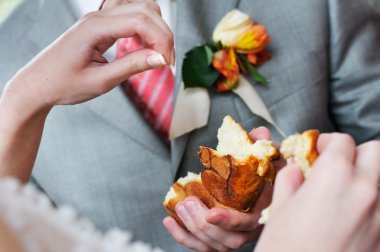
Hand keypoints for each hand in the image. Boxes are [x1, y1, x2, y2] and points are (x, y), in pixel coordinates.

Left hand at [0, 0, 173, 181]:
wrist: (38, 84)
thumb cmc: (63, 84)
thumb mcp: (101, 81)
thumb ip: (132, 66)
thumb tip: (160, 58)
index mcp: (95, 27)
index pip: (140, 21)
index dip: (161, 39)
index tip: (168, 61)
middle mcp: (97, 16)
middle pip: (144, 9)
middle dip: (163, 33)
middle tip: (167, 60)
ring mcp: (98, 17)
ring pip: (138, 6)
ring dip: (155, 26)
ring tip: (158, 52)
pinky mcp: (100, 24)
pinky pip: (129, 13)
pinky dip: (144, 25)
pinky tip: (144, 43)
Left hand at [163, 127, 285, 250]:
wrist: (252, 181)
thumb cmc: (255, 168)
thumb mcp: (260, 153)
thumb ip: (259, 144)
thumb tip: (260, 133)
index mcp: (263, 208)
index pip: (250, 223)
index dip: (230, 221)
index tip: (211, 214)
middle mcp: (251, 228)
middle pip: (231, 240)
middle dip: (204, 225)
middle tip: (187, 202)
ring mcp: (234, 235)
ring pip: (215, 246)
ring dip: (193, 229)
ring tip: (180, 206)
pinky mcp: (218, 239)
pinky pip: (201, 246)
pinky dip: (183, 236)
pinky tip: (169, 221)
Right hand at [255, 133, 379, 251]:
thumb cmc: (283, 249)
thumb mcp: (279, 209)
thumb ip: (290, 179)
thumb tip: (296, 169)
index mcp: (334, 177)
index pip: (342, 142)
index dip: (326, 143)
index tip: (316, 151)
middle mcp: (365, 191)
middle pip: (376, 152)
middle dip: (356, 154)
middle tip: (336, 166)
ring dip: (367, 179)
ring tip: (345, 193)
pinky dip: (371, 207)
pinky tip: (352, 219)